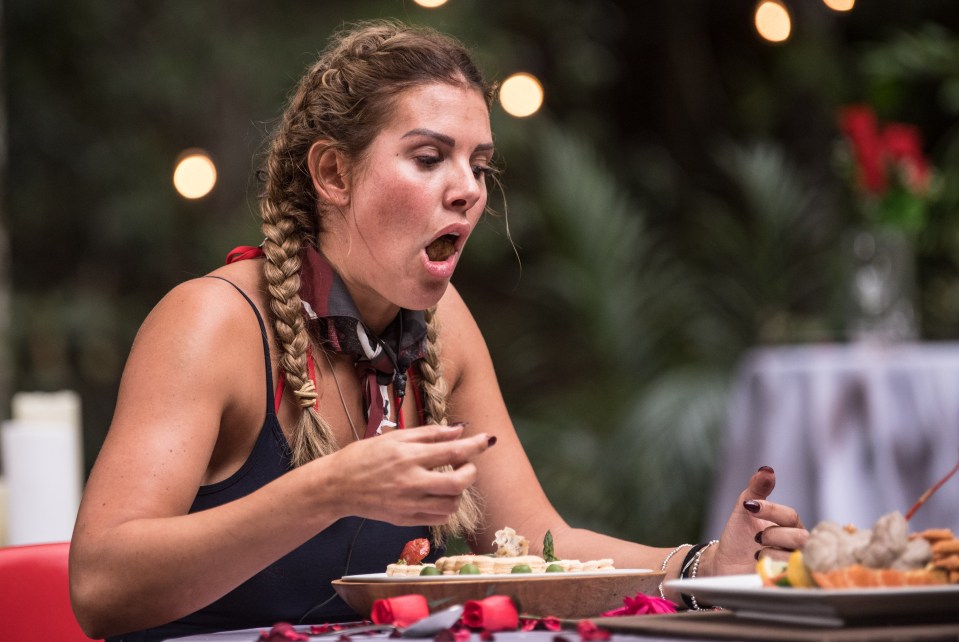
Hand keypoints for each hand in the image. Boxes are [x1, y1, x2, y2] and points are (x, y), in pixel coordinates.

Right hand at [320, 423, 491, 525]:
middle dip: (471, 472)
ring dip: (459, 491)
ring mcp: (409, 504)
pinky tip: (439, 495)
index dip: (475, 446)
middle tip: (466, 464)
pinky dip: (446, 507)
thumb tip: (458, 431)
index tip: (488, 440)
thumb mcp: (395, 437)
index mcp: (408, 457)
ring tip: (450, 479)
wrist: (337, 486)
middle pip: (458, 482)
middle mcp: (411, 482)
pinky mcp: (405, 519)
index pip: (453, 451)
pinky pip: (438, 518)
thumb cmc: (364, 456)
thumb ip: (429, 434)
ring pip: (451, 504)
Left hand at [709, 466, 807, 575]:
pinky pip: (793, 578)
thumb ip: (757, 489)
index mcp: (791, 525)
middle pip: (800, 537)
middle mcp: (798, 545)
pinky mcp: (788, 582)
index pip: (790, 515)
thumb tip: (767, 469)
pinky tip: (761, 567)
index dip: (770, 509)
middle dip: (774, 535)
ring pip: (797, 557)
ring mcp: (794, 565)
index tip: (749, 506)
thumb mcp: (745, 509)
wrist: (725, 564)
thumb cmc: (739, 535)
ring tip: (757, 554)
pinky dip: (775, 570)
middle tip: (757, 538)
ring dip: (771, 553)